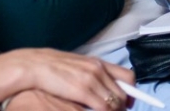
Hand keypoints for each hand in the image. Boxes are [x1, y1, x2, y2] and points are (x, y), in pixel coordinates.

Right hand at [16, 49, 134, 110]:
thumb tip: (104, 89)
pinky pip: (104, 107)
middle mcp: (98, 69)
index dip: (132, 92)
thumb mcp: (79, 68)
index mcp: (98, 63)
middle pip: (124, 91)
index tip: (131, 102)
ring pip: (116, 101)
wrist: (37, 65)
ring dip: (116, 110)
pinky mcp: (83, 90)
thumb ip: (93, 76)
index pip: (127, 75)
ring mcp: (92, 79)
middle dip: (125, 105)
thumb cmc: (55, 69)